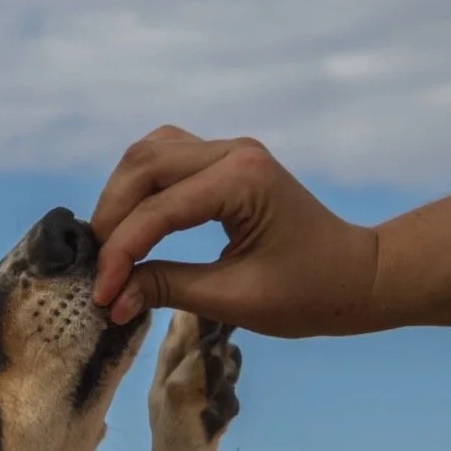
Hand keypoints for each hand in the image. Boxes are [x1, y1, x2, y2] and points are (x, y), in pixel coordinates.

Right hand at [91, 127, 382, 337]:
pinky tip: (131, 226)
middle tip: (96, 270)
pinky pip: (167, 159)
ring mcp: (229, 151)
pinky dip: (140, 189)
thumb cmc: (307, 294)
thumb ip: (169, 289)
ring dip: (121, 197)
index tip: (101, 296)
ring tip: (109, 249)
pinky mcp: (225, 161)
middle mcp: (233, 152)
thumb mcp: (235, 300)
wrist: (354, 276)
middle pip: (144, 164)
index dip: (121, 253)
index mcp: (243, 181)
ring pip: (150, 153)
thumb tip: (114, 299)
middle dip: (112, 218)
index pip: (159, 210)